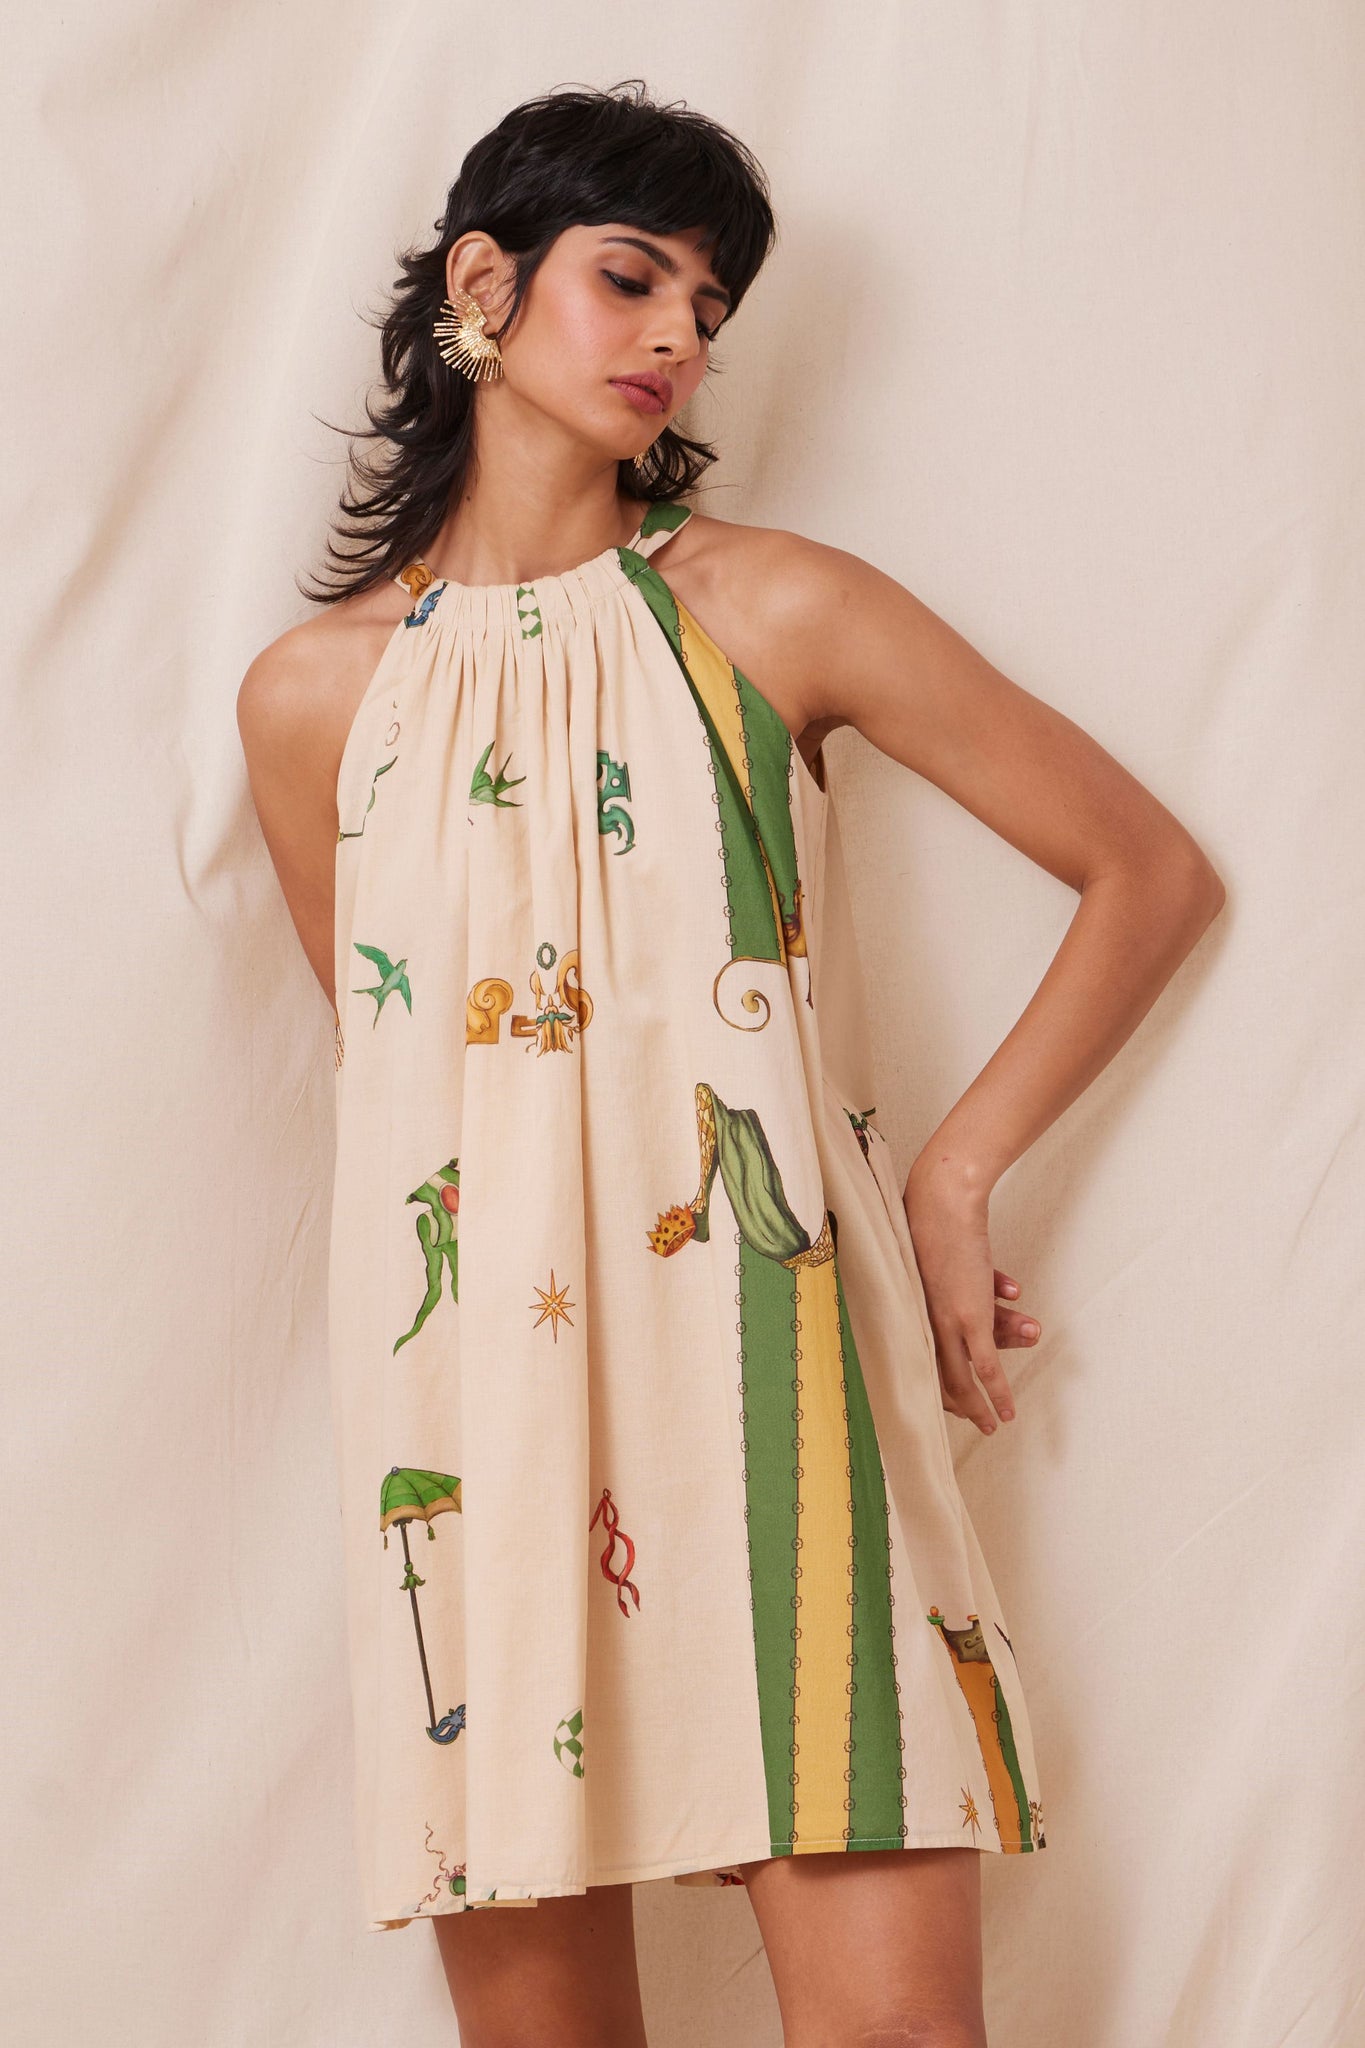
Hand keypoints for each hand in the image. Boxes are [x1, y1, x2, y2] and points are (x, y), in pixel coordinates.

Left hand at [903, 1174, 1040, 1435]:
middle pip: (939, 1379)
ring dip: (984, 1404)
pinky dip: (998, 1395)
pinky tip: (1006, 1412)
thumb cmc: (939, 1222)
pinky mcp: (970, 1317)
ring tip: (1000, 1418)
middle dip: (959, 1407)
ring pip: (962, 1381)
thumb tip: (1007, 1295)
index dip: (938, 1389)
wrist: (942, 1200)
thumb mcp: (942, 1262)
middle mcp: (922, 1323)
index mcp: (909, 1313)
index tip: (955, 1404)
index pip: (921, 1364)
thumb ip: (968, 1284)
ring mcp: (946, 1322)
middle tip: (978, 1423)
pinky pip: (987, 1367)